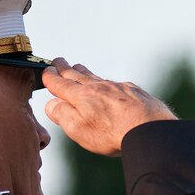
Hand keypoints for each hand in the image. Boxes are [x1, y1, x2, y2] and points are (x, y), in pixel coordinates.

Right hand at [42, 58, 176, 155]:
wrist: (149, 128)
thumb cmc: (113, 133)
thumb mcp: (78, 129)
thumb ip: (62, 115)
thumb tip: (52, 104)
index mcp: (80, 96)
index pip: (59, 83)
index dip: (50, 77)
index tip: (46, 72)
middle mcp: (97, 87)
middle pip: (77, 75)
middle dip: (64, 68)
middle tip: (57, 61)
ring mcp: (116, 87)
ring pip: (96, 77)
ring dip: (84, 72)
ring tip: (78, 68)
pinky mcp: (133, 91)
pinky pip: (115, 83)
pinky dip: (107, 82)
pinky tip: (109, 85)